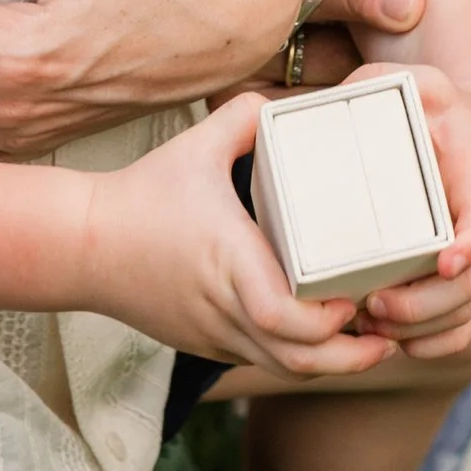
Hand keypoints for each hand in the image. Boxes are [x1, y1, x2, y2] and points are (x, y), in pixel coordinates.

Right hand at [85, 98, 393, 380]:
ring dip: (329, 363)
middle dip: (349, 356)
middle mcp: (223, 306)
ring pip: (281, 369)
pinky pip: (261, 362)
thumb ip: (245, 115)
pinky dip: (297, 359)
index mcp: (226, 260)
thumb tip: (288, 101)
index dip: (326, 320)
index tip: (356, 299)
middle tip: (389, 333)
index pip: (280, 314)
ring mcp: (213, 333)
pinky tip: (324, 340)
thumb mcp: (195, 145)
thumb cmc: (141, 194)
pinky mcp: (205, 344)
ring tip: (371, 342)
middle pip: (295, 359)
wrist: (81, 245)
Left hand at [353, 65, 470, 359]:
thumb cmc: (425, 108)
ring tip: (371, 320)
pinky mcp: (461, 282)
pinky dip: (430, 345)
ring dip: (421, 327)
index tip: (444, 263)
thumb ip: (378, 82)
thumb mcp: (408, 81)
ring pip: (464, 311)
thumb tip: (344, 98)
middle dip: (427, 303)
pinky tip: (393, 341)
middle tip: (376, 303)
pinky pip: (458, 329)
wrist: (456, 133)